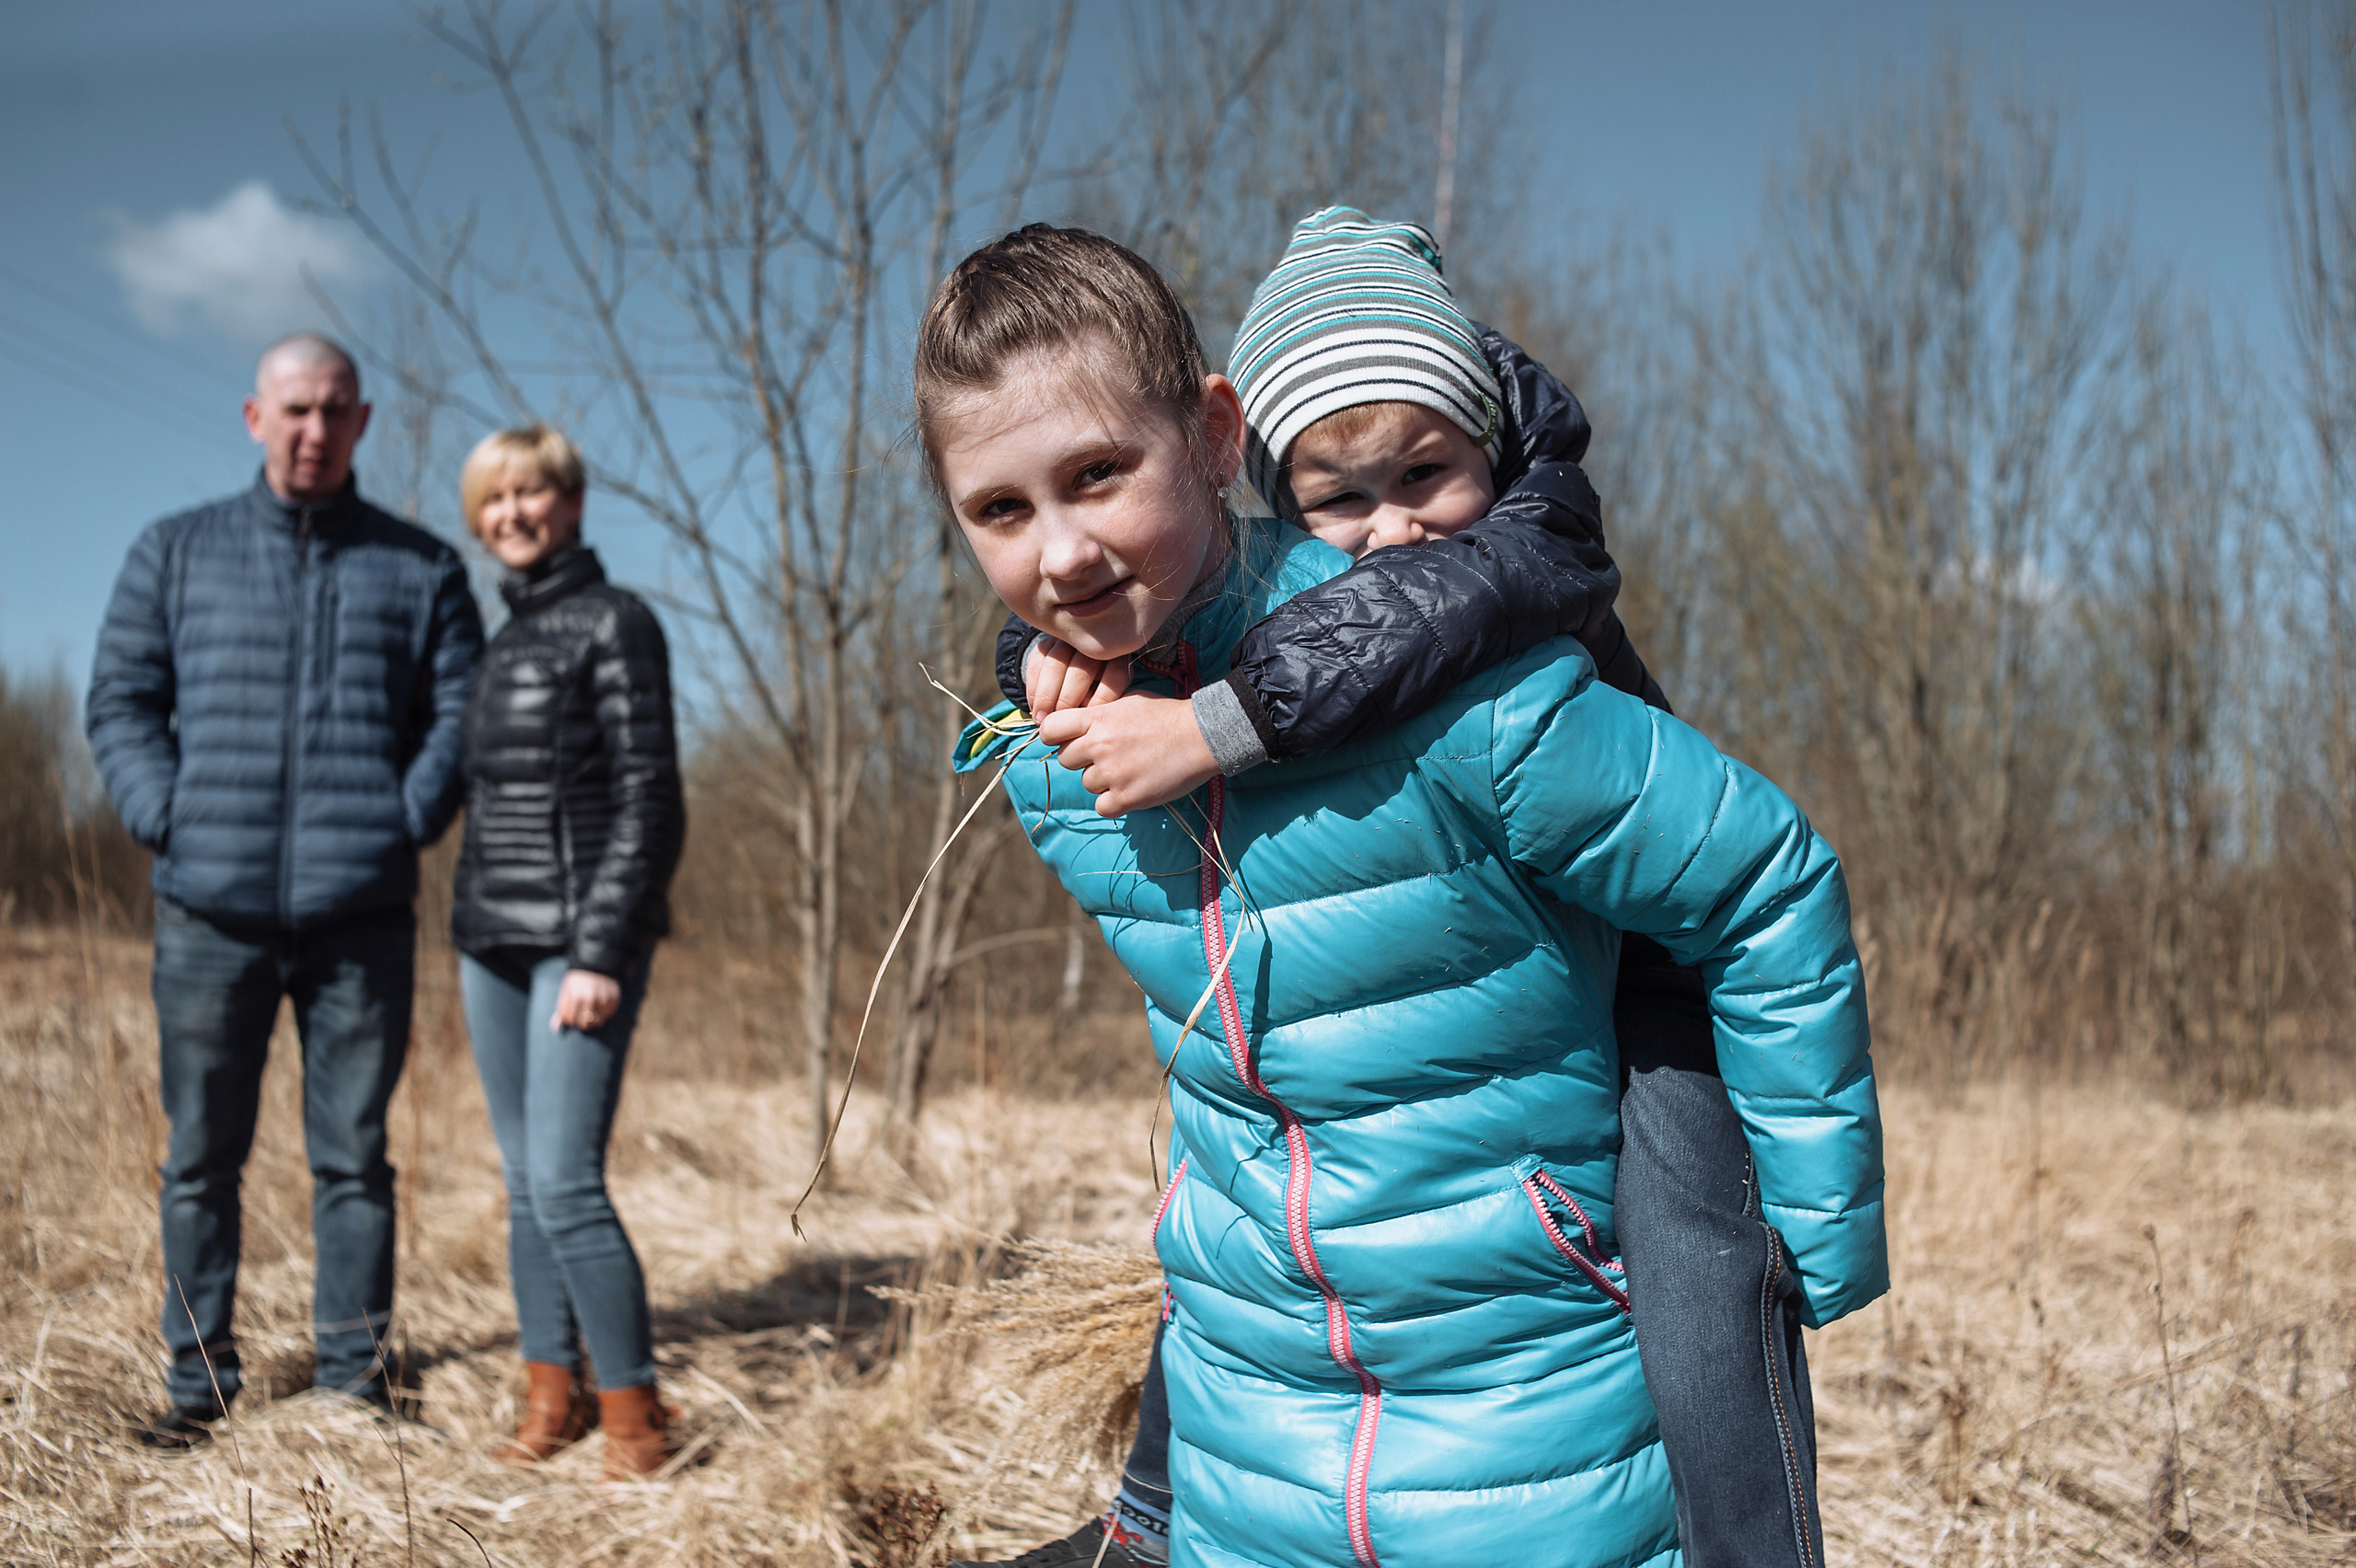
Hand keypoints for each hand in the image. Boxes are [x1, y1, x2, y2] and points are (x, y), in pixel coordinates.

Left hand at [552, 968, 622, 1030]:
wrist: (597, 965)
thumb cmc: (578, 980)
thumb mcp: (566, 991)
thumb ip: (561, 1009)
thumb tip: (555, 1027)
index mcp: (576, 996)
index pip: (570, 1020)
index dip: (569, 1019)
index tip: (571, 1013)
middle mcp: (591, 999)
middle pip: (584, 1024)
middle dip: (581, 1022)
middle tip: (581, 1015)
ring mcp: (604, 1000)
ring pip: (597, 1023)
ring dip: (593, 1020)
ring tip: (591, 1012)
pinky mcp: (614, 999)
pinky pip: (608, 1016)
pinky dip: (603, 1014)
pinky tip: (600, 1006)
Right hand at [1025, 635, 1131, 715]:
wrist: (1072, 673)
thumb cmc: (1095, 692)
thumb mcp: (1105, 698)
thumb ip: (1100, 706)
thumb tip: (1086, 721)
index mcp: (1116, 658)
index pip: (1114, 676)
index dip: (1102, 699)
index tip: (1088, 720)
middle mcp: (1092, 646)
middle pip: (1081, 669)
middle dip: (1067, 699)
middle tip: (1059, 722)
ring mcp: (1067, 642)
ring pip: (1055, 665)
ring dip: (1046, 696)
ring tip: (1042, 719)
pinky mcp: (1045, 645)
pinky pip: (1036, 666)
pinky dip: (1033, 690)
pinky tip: (1034, 707)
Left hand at [1036, 689, 1220, 816]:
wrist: (1201, 736)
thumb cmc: (1167, 715)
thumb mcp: (1128, 701)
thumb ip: (1099, 713)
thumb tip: (1076, 724)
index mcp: (1098, 718)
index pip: (1050, 729)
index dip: (1054, 736)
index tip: (1064, 740)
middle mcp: (1100, 745)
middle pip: (1065, 759)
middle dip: (1081, 759)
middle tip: (1107, 756)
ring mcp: (1113, 773)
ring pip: (1086, 784)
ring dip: (1102, 781)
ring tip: (1128, 769)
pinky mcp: (1128, 797)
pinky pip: (1103, 807)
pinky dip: (1113, 802)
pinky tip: (1130, 789)